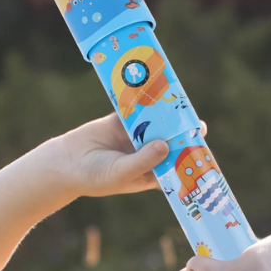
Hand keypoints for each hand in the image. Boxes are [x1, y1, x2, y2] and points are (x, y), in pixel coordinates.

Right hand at [57, 112, 207, 197]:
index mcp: (150, 173)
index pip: (175, 168)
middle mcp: (146, 154)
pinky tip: (158, 93)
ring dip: (167, 116)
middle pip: (170, 142)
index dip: (189, 161)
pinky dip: (146, 102)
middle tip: (199, 126)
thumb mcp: (122, 173)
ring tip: (183, 107)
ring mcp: (135, 136)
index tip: (203, 155)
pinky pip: (137, 109)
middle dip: (183, 135)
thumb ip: (144, 160)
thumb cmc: (96, 177)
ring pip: (156, 124)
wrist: (66, 163)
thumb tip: (166, 145)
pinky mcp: (122, 121)